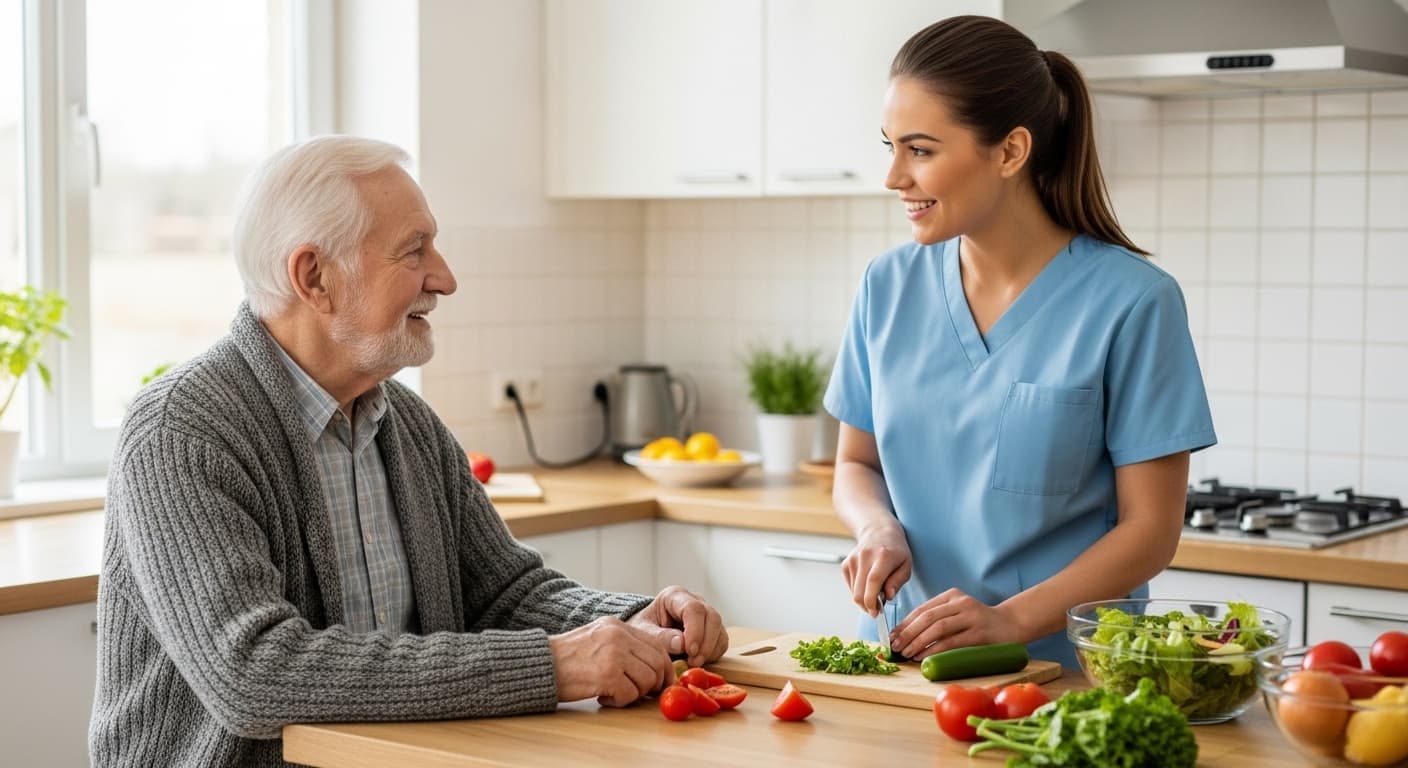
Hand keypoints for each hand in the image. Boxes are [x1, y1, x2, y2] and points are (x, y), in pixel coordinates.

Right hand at [548, 616, 672, 705]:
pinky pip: (630, 694)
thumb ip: (624, 648)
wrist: (539, 665)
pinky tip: (603, 697)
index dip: (663, 667)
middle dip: (655, 683)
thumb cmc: (566, 659)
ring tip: (615, 694)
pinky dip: (620, 702)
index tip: (659, 682)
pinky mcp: (607, 674)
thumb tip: (653, 669)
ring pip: (648, 680)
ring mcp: (614, 654)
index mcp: (617, 626)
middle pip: (658, 662)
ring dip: (635, 694)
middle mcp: (618, 635)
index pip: (656, 645)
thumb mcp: (598, 640)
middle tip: (643, 695)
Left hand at [627, 585, 727, 668]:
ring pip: (719, 630)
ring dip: (710, 650)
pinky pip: (721, 642)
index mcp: (675, 596)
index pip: (693, 608)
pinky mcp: (712, 631)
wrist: (645, 634)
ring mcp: (706, 616)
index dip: (695, 630)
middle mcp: (695, 602)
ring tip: (693, 663)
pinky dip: (713, 654)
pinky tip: (698, 660)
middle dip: (705, 643)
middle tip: (694, 661)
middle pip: (712, 618)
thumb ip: (660, 637)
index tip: (689, 650)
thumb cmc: (644, 628)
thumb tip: (681, 644)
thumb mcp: (644, 631)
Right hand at [841, 521, 911, 615]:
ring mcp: (853, 560)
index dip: (872, 600)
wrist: (878, 532)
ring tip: (876, 594)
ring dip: (864, 600)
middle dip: (867, 606)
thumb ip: (897, 582)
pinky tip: (868, 586)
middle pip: (860, 590)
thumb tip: (888, 596)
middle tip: (877, 609)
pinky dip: (859, 591)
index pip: (873, 581)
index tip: (876, 612)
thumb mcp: (906, 566)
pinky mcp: (846, 564)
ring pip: (854, 591)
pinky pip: (851, 587)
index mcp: (883, 556)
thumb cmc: (895, 551)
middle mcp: (865, 557)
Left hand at [890, 588, 1024, 659]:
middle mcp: (961, 602)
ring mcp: (971, 616)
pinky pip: (952, 641)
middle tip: (896, 646)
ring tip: (907, 653)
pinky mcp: (979, 632)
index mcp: (952, 596)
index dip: (904, 623)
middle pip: (927, 617)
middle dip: (908, 633)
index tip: (892, 636)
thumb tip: (907, 635)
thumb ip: (939, 618)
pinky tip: (923, 656)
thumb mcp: (958, 613)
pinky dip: (934, 649)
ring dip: (918, 642)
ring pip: (937, 628)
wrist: (1012, 624)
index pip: (922, 609)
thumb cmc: (980, 623)